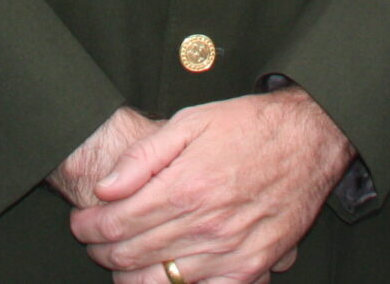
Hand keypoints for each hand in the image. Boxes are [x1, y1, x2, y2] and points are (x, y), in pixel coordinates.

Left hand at [67, 86, 352, 283]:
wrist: (309, 140)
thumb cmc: (247, 126)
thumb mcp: (190, 121)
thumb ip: (143, 157)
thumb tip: (105, 188)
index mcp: (184, 188)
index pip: (116, 222)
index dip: (88, 226)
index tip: (80, 222)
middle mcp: (203, 226)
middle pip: (131, 254)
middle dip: (100, 250)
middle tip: (91, 240)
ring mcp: (227, 252)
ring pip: (159, 282)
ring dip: (127, 275)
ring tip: (118, 261)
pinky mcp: (250, 267)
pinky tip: (161, 276)